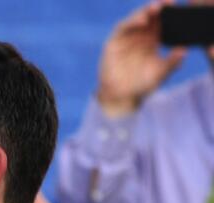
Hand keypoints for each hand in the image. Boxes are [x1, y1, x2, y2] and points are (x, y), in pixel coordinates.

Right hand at [96, 1, 185, 116]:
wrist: (122, 96)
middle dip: (157, 8)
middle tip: (168, 2)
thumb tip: (184, 50)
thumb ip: (172, 62)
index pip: (161, 22)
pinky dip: (131, 22)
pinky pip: (122, 28)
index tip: (177, 6)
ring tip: (155, 9)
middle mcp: (139, 36)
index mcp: (153, 39)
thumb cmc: (142, 84)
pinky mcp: (114, 42)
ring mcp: (126, 38)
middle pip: (149, 16)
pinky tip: (142, 21)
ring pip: (135, 19)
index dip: (168, 13)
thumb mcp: (161, 73)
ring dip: (144, 12)